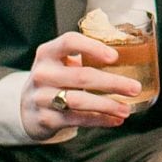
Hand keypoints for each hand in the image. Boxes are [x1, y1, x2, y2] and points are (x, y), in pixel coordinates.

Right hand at [19, 32, 142, 139]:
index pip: (69, 42)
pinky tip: (114, 119)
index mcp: (47, 53)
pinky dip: (99, 120)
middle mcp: (43, 74)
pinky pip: (77, 119)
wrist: (27, 108)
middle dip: (112, 83)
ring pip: (79, 101)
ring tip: (126, 109)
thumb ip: (85, 57)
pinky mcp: (46, 119)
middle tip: (134, 88)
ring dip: (107, 105)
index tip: (114, 57)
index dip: (93, 47)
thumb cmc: (53, 80)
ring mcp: (42, 98)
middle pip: (81, 76)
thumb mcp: (59, 63)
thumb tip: (127, 57)